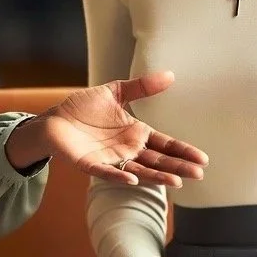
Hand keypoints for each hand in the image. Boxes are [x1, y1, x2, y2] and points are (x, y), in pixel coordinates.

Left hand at [6, 72, 207, 185]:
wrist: (54, 119)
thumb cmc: (83, 108)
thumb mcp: (114, 92)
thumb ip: (140, 87)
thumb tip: (170, 75)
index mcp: (135, 133)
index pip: (164, 144)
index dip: (182, 151)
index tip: (203, 159)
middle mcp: (127, 149)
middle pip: (157, 160)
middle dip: (178, 167)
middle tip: (199, 174)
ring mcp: (110, 159)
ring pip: (138, 169)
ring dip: (156, 176)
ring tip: (177, 181)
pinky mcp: (91, 164)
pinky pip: (107, 172)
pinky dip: (120, 175)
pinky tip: (134, 179)